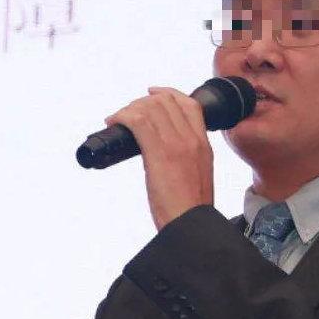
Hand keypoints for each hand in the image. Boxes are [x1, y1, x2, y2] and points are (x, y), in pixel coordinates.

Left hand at [106, 87, 213, 229]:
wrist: (191, 225)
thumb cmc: (190, 209)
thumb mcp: (198, 176)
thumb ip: (188, 159)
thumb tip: (169, 155)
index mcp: (203, 144)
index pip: (188, 104)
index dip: (167, 93)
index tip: (151, 94)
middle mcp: (191, 138)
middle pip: (166, 101)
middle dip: (142, 101)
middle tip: (127, 114)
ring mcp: (176, 143)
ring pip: (150, 107)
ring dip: (129, 109)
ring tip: (117, 119)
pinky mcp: (158, 152)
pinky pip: (138, 121)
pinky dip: (122, 117)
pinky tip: (114, 123)